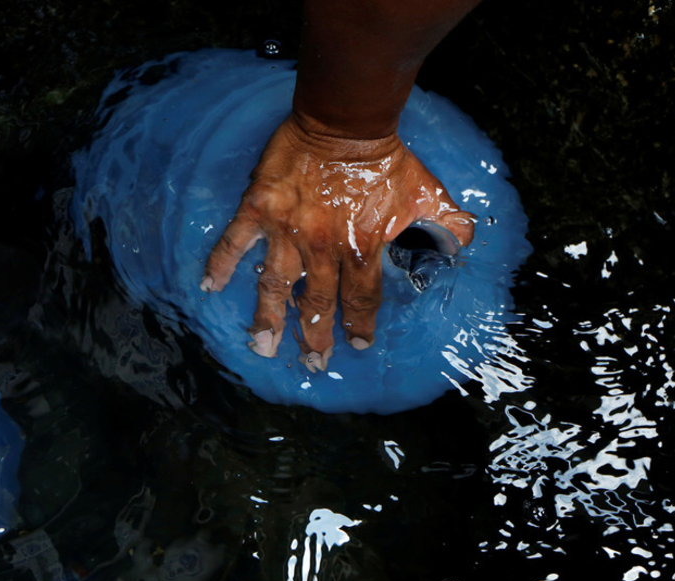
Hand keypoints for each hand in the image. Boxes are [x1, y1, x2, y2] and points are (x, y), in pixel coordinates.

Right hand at [201, 114, 474, 370]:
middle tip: (312, 364)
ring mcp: (286, 231)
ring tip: (262, 346)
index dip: (359, 326)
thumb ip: (447, 224)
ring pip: (274, 286)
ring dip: (268, 319)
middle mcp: (321, 250)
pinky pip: (235, 242)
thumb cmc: (385, 159)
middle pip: (316, 304)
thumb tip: (465, 243)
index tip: (358, 344)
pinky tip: (210, 286)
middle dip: (314, 338)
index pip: (360, 300)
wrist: (345, 122)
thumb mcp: (426, 194)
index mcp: (360, 250)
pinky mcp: (259, 209)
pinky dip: (221, 264)